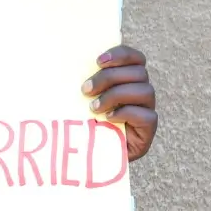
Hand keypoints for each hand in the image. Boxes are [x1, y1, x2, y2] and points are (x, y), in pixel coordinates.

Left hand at [82, 45, 157, 160]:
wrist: (89, 156)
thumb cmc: (82, 123)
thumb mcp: (79, 99)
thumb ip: (82, 82)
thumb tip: (63, 63)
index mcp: (129, 80)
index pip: (136, 58)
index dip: (121, 54)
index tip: (98, 60)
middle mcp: (141, 93)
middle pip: (139, 72)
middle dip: (110, 77)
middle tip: (85, 90)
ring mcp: (147, 111)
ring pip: (144, 91)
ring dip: (116, 95)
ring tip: (93, 107)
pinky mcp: (147, 131)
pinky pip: (147, 116)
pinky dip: (125, 113)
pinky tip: (108, 118)